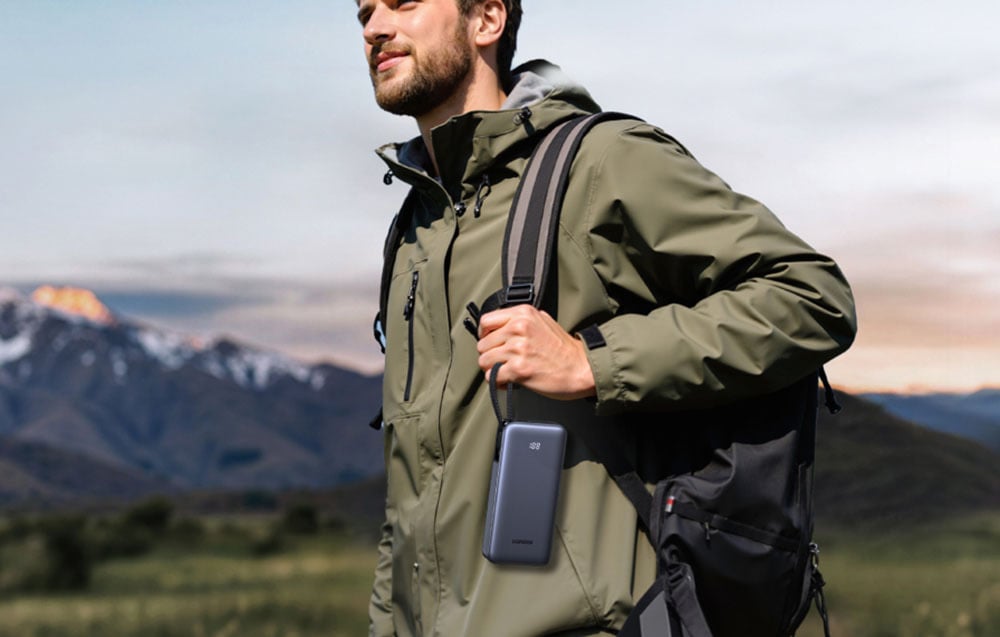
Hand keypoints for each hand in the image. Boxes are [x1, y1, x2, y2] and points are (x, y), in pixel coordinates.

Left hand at [476, 305, 595, 400]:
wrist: (582, 368)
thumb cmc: (565, 349)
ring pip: (484, 361)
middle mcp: (519, 328)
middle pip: (483, 344)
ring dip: (493, 369)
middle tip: (503, 361)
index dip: (485, 335)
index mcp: (523, 313)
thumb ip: (520, 320)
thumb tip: (499, 328)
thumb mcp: (543, 321)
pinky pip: (492, 376)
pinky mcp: (519, 369)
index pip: (486, 321)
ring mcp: (518, 348)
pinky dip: (498, 381)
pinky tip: (509, 381)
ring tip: (507, 371)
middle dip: (490, 355)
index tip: (491, 343)